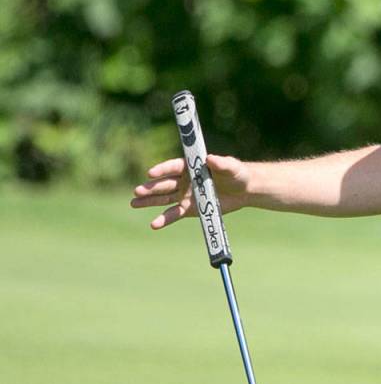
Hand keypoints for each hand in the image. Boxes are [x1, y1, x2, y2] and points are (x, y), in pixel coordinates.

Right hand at [130, 154, 249, 229]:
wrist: (244, 190)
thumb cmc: (237, 173)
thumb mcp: (231, 167)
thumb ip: (221, 163)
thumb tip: (210, 158)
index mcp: (190, 167)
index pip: (173, 167)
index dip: (162, 170)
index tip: (151, 173)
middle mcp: (184, 180)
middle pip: (164, 184)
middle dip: (151, 188)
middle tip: (137, 191)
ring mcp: (184, 195)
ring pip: (164, 198)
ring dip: (149, 201)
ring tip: (133, 204)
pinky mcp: (189, 209)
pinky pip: (174, 214)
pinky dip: (164, 219)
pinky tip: (154, 224)